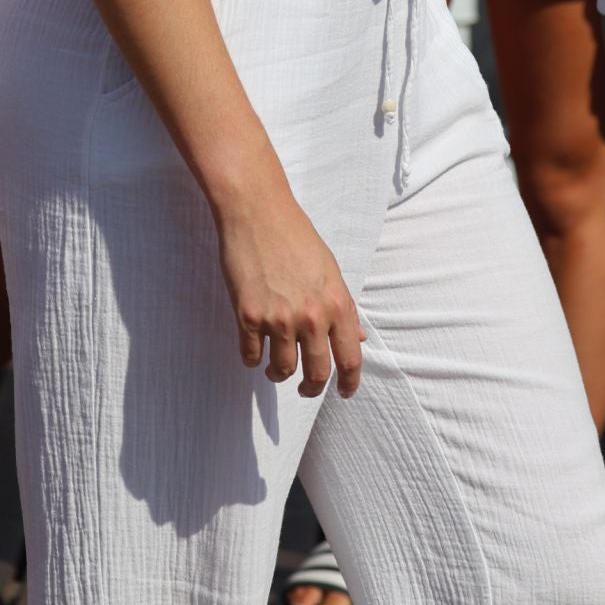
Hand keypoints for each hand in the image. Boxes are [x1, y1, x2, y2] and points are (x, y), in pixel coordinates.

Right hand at [217, 193, 364, 398]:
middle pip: (316, 374)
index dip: (349, 383)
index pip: (350, 358)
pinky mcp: (247, 316)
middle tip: (305, 388)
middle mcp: (311, 316)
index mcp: (336, 303)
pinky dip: (252, 358)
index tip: (344, 392)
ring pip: (282, 370)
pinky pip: (251, 356)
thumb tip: (357, 338)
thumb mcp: (330, 270)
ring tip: (276, 369)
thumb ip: (343, 308)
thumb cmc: (296, 235)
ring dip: (278, 374)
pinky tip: (255, 349)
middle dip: (311, 389)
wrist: (257, 211)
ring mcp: (278, 318)